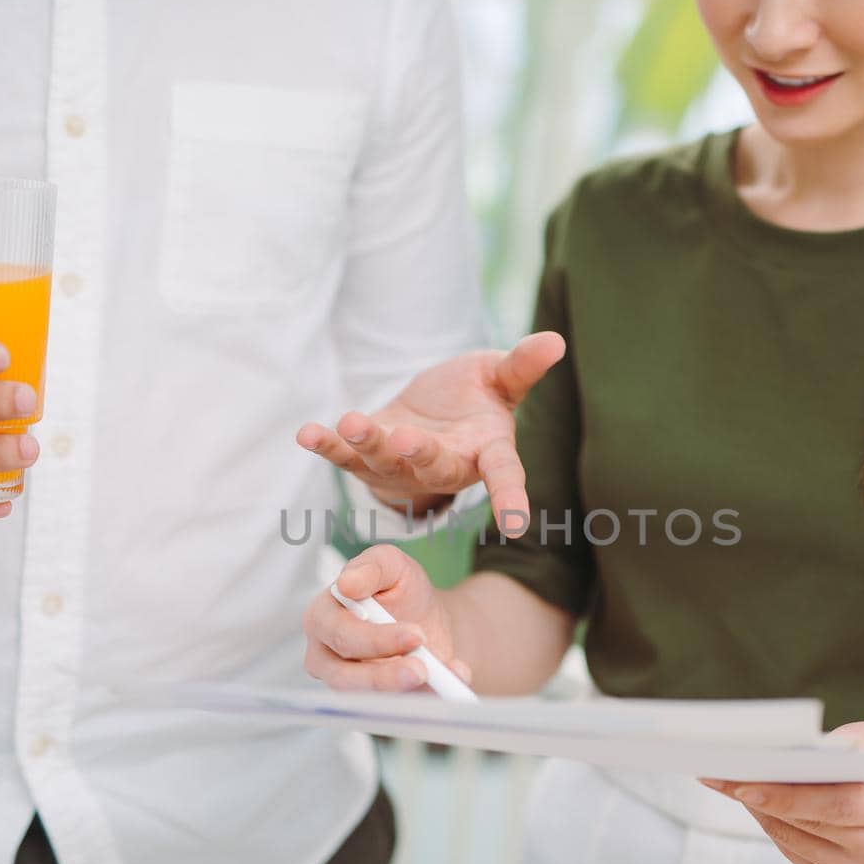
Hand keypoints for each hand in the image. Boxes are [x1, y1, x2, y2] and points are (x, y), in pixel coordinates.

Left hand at [296, 331, 565, 535]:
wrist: (428, 414)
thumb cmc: (473, 397)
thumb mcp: (499, 377)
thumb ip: (522, 365)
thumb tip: (556, 340)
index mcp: (485, 451)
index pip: (504, 475)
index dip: (511, 497)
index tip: (517, 523)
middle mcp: (444, 466)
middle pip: (434, 468)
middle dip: (418, 455)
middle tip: (406, 441)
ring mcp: (401, 468)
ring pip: (384, 461)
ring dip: (367, 443)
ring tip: (351, 422)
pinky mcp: (366, 459)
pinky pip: (344, 456)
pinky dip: (326, 444)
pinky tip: (306, 433)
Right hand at [302, 543, 470, 692]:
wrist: (424, 620)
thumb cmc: (399, 590)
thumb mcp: (392, 565)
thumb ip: (373, 566)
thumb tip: (348, 584)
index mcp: (322, 617)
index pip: (339, 634)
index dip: (375, 639)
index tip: (414, 635)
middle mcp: (326, 657)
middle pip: (345, 676)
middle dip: (385, 675)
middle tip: (423, 668)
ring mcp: (347, 686)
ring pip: (365, 701)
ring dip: (401, 695)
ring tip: (434, 681)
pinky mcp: (372, 705)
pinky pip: (392, 713)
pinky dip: (422, 702)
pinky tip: (448, 688)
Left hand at [701, 720, 863, 863]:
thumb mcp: (857, 738)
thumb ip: (822, 754)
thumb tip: (764, 763)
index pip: (831, 805)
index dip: (784, 797)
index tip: (742, 786)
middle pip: (808, 825)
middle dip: (761, 800)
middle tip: (722, 779)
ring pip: (796, 841)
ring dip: (762, 814)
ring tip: (732, 787)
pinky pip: (797, 855)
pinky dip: (775, 828)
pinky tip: (759, 807)